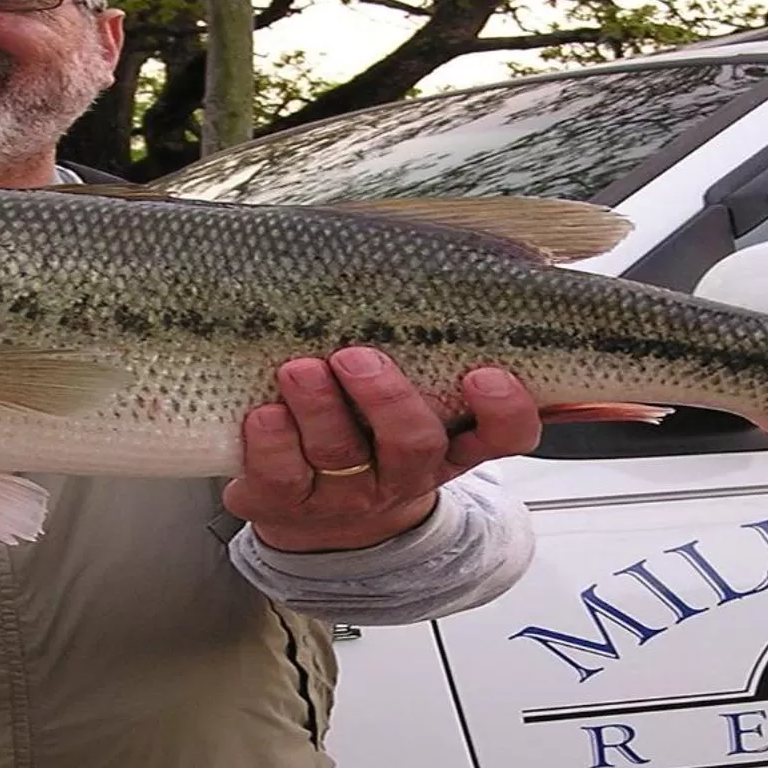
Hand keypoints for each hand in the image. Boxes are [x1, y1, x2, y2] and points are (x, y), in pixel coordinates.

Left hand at [223, 347, 541, 552]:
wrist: (316, 511)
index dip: (503, 410)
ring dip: (320, 410)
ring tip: (299, 369)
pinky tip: (264, 414)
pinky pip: (283, 479)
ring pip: (342, 456)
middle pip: (413, 445)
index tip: (483, 373)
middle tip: (356, 358)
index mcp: (452, 441)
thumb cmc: (369, 428)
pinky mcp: (291, 505)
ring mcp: (350, 493)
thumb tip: (443, 257)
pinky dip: (273, 445)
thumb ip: (428, 342)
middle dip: (387, 400)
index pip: (503, 435)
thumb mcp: (414, 391)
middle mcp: (406, 472)